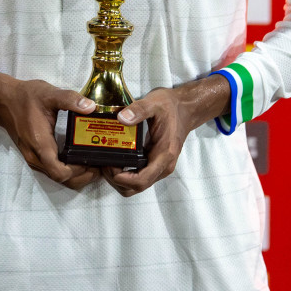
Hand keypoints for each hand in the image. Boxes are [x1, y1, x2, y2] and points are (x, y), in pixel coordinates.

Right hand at [0, 70, 100, 190]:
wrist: (4, 100)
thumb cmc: (25, 97)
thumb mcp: (49, 94)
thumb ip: (70, 99)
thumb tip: (91, 107)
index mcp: (40, 144)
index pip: (59, 172)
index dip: (78, 172)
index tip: (92, 162)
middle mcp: (35, 156)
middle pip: (60, 179)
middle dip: (81, 176)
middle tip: (98, 166)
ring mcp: (33, 158)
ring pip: (55, 176)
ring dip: (74, 174)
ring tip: (91, 163)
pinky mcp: (33, 156)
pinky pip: (51, 170)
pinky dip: (66, 169)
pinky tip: (77, 158)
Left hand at [101, 73, 229, 197]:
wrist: (185, 108)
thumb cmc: (171, 107)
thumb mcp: (154, 103)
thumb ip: (139, 110)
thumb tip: (121, 118)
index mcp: (164, 155)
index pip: (142, 180)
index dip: (122, 178)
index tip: (109, 165)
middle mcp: (163, 166)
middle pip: (137, 187)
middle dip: (117, 180)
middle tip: (105, 163)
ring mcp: (160, 166)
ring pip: (137, 185)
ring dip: (120, 179)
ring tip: (108, 162)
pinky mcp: (155, 163)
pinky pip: (139, 176)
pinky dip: (125, 173)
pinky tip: (116, 159)